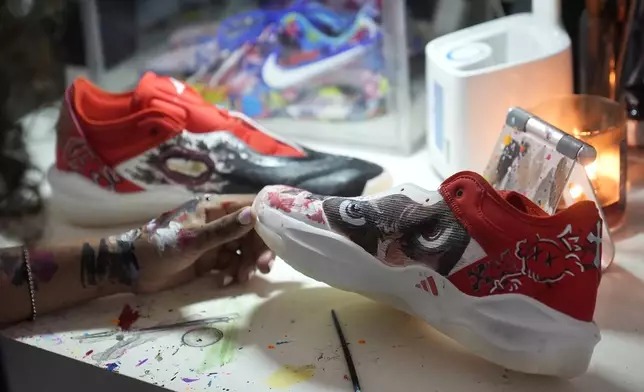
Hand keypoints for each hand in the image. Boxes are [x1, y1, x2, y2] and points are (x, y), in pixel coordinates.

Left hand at [111, 195, 274, 292]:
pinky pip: (233, 263)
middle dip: (259, 248)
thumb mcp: (192, 239)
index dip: (266, 216)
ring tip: (244, 278)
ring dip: (248, 263)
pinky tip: (229, 282)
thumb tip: (252, 216)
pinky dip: (236, 272)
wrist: (132, 271)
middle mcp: (218, 222)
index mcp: (214, 208)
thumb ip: (224, 230)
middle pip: (251, 232)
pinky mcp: (211, 260)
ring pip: (244, 249)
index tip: (282, 231)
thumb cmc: (159, 247)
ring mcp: (215, 242)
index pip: (249, 205)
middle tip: (264, 267)